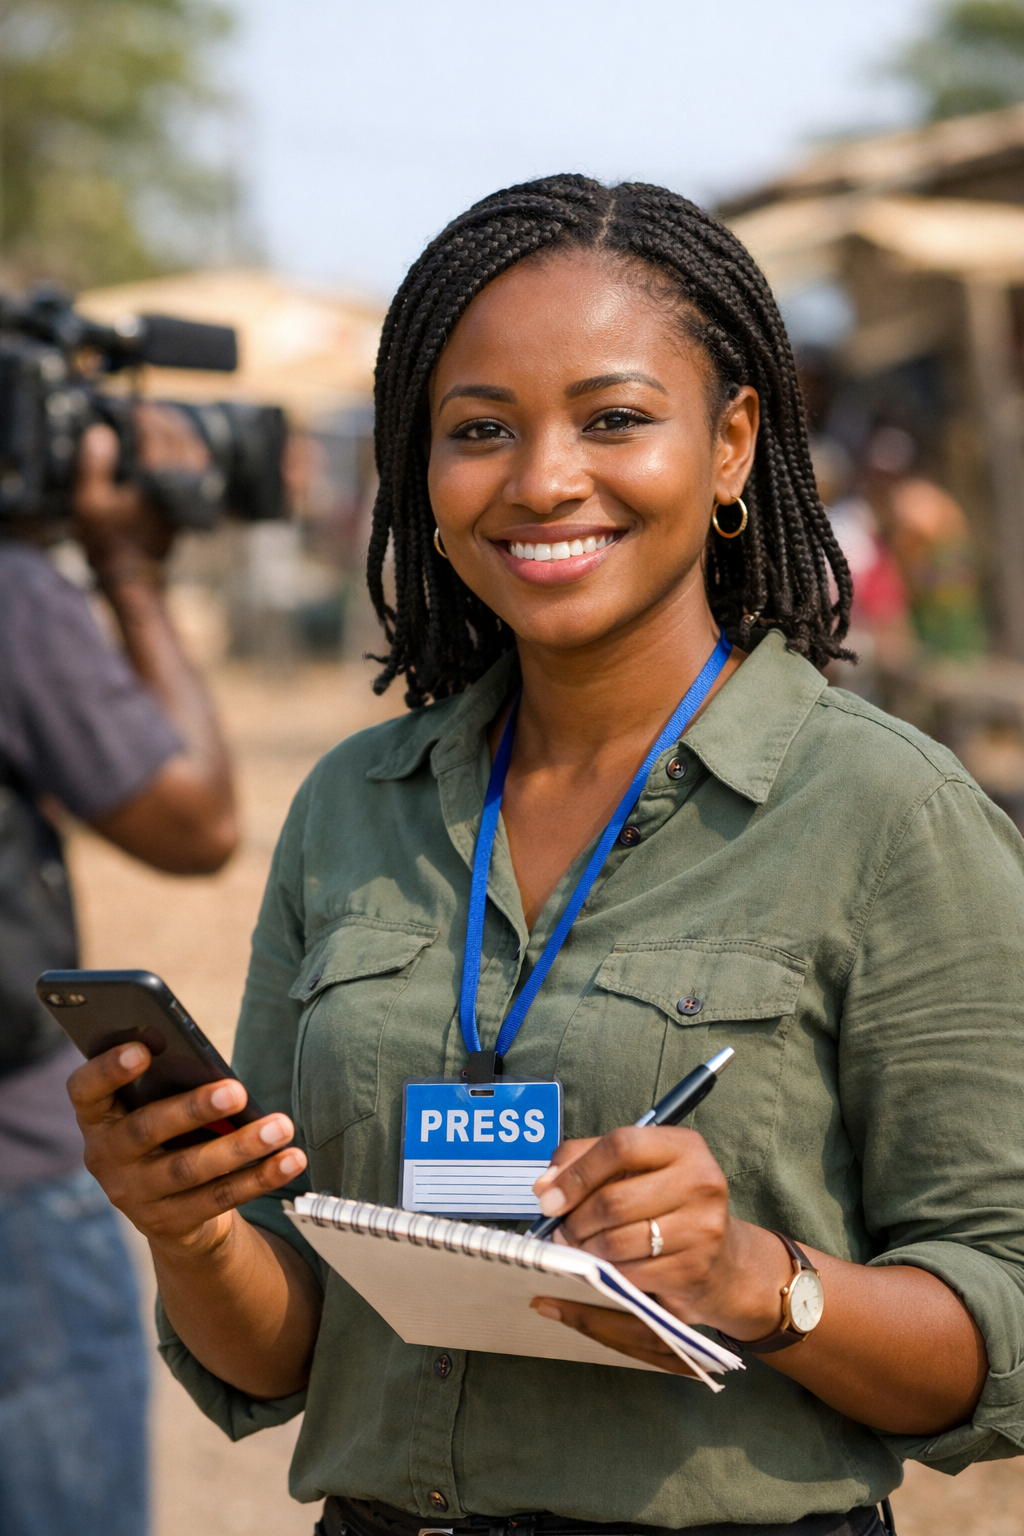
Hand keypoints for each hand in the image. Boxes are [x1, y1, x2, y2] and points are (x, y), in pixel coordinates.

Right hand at [68, 1041, 307, 1264]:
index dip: (108, 1069)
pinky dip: (260, 1177)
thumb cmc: (168, 1132)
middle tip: (237, 1090)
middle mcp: (106, 1157)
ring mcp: (134, 1195)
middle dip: (194, 1108)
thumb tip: (212, 1067)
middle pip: (146, 1129)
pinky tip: (290, 1159)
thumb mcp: (157, 1107)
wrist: (171, 1209)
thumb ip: (169, 1084)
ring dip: (240, 1146)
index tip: (143, 1049)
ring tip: (281, 1126)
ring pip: (189, 1169)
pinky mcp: (168, 1223)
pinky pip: (218, 1199)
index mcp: (98, 1116)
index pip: (85, 1090)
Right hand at [72, 404, 209, 574]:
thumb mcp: (89, 503)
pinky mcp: (191, 505)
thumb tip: (102, 433)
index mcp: (155, 480)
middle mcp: (178, 485)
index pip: (156, 436)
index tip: (134, 407)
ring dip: (182, 433)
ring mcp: (189, 496)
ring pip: (195, 453)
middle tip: (148, 410)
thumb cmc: (109, 541)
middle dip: (165, 420)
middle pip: (180, 439)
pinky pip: (200, 470)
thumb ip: (94, 465)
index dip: (145, 417)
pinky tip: (181, 447)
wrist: (133, 574)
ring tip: (165, 421)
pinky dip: (192, 452)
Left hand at [529, 1128, 789, 1369]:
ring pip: (616, 1241)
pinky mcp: (693, 1269)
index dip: (577, 1171)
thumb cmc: (668, 1204)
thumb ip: (588, 1161)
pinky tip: (603, 1267)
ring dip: (584, 1249)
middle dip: (575, 1219)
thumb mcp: (637, 1169)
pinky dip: (605, 1273)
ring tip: (578, 1246)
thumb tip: (545, 1187)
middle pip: (613, 1200)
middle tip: (560, 1228)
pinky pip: (629, 1273)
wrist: (723, 1261)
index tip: (549, 1196)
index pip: (621, 1145)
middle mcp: (700, 1181)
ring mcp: (701, 1228)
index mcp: (683, 1146)